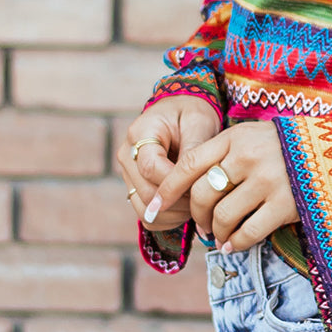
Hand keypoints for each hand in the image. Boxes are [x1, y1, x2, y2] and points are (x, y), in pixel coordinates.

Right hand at [117, 97, 222, 231]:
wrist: (181, 113)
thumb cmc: (192, 114)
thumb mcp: (198, 122)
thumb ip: (193, 149)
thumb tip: (190, 181)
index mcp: (140, 133)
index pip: (150, 168)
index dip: (175, 183)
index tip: (200, 185)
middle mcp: (127, 155)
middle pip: (145, 192)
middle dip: (178, 201)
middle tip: (205, 199)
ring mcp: (128, 174)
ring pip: (143, 209)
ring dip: (172, 213)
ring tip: (197, 205)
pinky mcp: (135, 188)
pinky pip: (146, 216)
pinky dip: (167, 219)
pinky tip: (187, 210)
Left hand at [142, 120, 298, 252]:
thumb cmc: (287, 147)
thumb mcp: (252, 138)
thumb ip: (223, 155)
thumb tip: (188, 189)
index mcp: (235, 137)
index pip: (189, 165)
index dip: (168, 190)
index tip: (154, 207)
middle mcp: (248, 157)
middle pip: (202, 195)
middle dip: (196, 217)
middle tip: (201, 228)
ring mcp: (267, 180)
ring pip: (222, 217)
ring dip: (216, 233)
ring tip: (219, 237)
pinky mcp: (285, 204)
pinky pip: (248, 232)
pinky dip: (236, 243)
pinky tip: (234, 245)